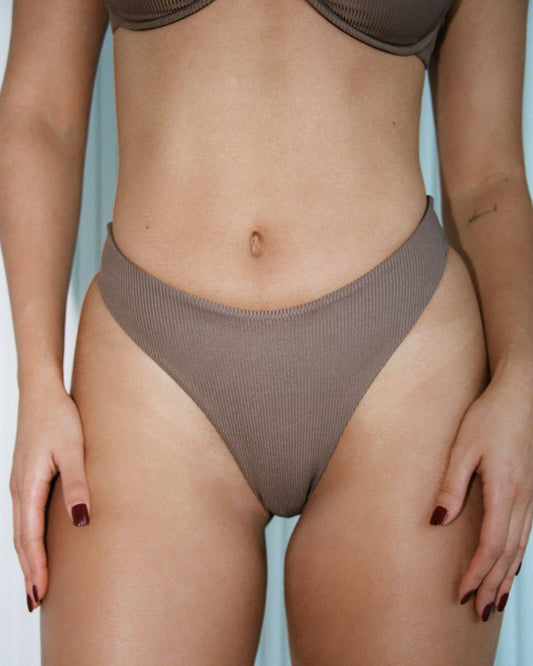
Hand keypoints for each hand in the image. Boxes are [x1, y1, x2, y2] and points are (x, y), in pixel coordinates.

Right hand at [9, 381, 89, 611]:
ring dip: (27, 555)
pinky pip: (24, 515)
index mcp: (28, 486)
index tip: (40, 594)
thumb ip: (78, 485)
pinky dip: (28, 536)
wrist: (40, 391)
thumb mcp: (73, 450)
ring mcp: (18, 482)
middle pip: (21, 539)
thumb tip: (81, 521)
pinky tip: (36, 542)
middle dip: (29, 570)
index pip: (30, 537)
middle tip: (37, 601)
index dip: (36, 567)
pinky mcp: (24, 476)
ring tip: (36, 579)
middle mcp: (18, 488)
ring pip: (21, 528)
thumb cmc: (59, 417)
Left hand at [429, 364, 532, 620]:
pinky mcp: (531, 492)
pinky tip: (511, 568)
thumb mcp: (463, 448)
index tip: (462, 593)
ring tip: (496, 602)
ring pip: (520, 548)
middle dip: (493, 585)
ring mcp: (531, 498)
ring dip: (507, 577)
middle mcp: (523, 500)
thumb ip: (451, 485)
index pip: (491, 545)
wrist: (520, 396)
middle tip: (479, 612)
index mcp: (505, 491)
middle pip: (508, 554)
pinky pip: (526, 535)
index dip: (477, 572)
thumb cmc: (488, 418)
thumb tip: (437, 520)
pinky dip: (518, 558)